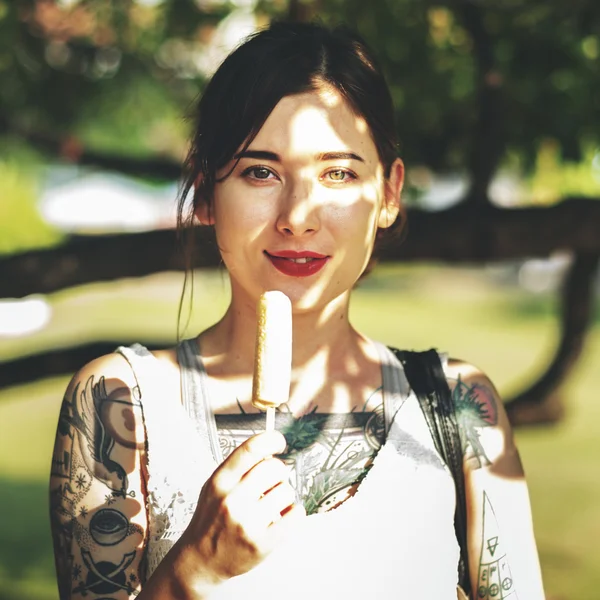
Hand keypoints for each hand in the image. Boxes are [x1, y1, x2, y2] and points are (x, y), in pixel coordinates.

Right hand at [180, 431, 304, 582]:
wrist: (201, 560)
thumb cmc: (211, 519)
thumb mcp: (215, 486)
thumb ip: (238, 468)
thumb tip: (270, 449)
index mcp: (220, 481)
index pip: (250, 449)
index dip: (271, 440)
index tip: (279, 442)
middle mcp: (232, 500)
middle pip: (274, 467)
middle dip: (278, 472)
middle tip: (272, 483)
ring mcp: (247, 523)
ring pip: (286, 490)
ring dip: (284, 495)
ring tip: (272, 505)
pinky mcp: (262, 544)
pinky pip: (295, 515)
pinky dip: (294, 512)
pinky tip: (283, 516)